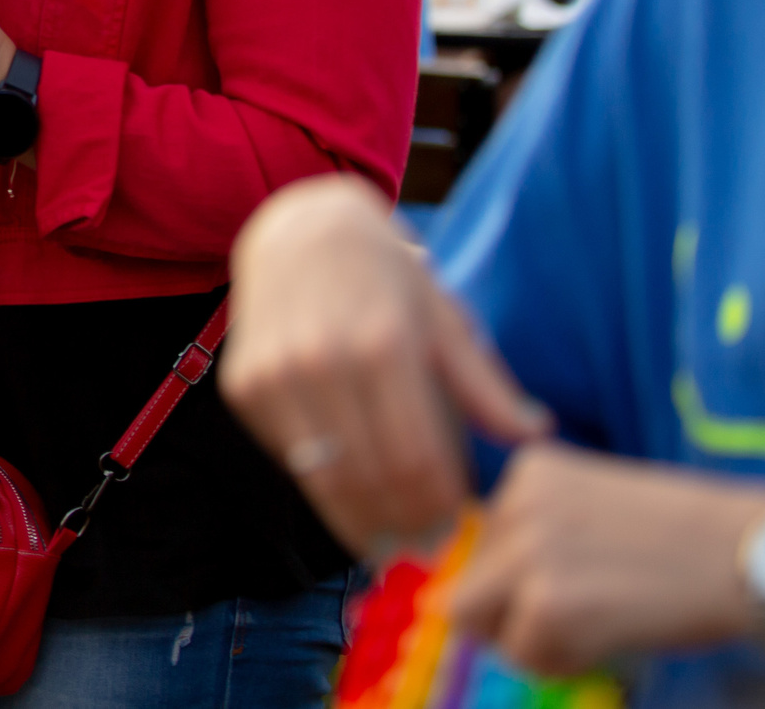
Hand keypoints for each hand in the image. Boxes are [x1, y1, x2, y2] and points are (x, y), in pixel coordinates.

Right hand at [221, 175, 549, 554]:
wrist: (298, 230)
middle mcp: (320, 362)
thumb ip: (485, 385)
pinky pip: (290, 457)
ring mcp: (274, 376)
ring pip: (324, 480)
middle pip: (372, 480)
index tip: (460, 532)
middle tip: (430, 550)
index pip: (416, 461)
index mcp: (383, 345)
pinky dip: (322, 483)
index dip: (440, 509)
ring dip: (363, 521)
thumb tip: (537, 434)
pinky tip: (352, 490)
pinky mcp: (243, 386)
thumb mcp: (442, 319)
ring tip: (393, 541)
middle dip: (406, 526)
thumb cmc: (385, 276)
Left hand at [452, 442, 764, 675]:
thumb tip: (463, 597)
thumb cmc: (687, 541)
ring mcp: (528, 553)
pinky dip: (562, 663)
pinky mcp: (548, 605)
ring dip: (524, 639)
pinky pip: (523, 656)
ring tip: (590, 627)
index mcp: (526, 470)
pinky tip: (610, 639)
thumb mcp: (592, 509)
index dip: (517, 578)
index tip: (573, 581)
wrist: (750, 555)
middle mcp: (515, 503)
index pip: (480, 541)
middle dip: (504, 613)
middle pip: (464, 583)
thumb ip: (535, 534)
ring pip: (477, 622)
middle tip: (569, 617)